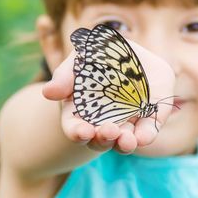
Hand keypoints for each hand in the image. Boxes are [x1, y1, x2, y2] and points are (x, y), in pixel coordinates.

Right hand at [42, 40, 174, 153]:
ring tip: (126, 139)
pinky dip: (145, 136)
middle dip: (102, 139)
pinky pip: (147, 132)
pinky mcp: (149, 119)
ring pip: (122, 142)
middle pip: (98, 140)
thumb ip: (65, 75)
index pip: (74, 128)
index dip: (77, 132)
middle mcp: (102, 122)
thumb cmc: (99, 57)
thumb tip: (49, 93)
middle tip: (108, 131)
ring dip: (123, 144)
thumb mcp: (80, 58)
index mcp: (80, 111)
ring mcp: (126, 123)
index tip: (83, 131)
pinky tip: (143, 137)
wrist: (130, 53)